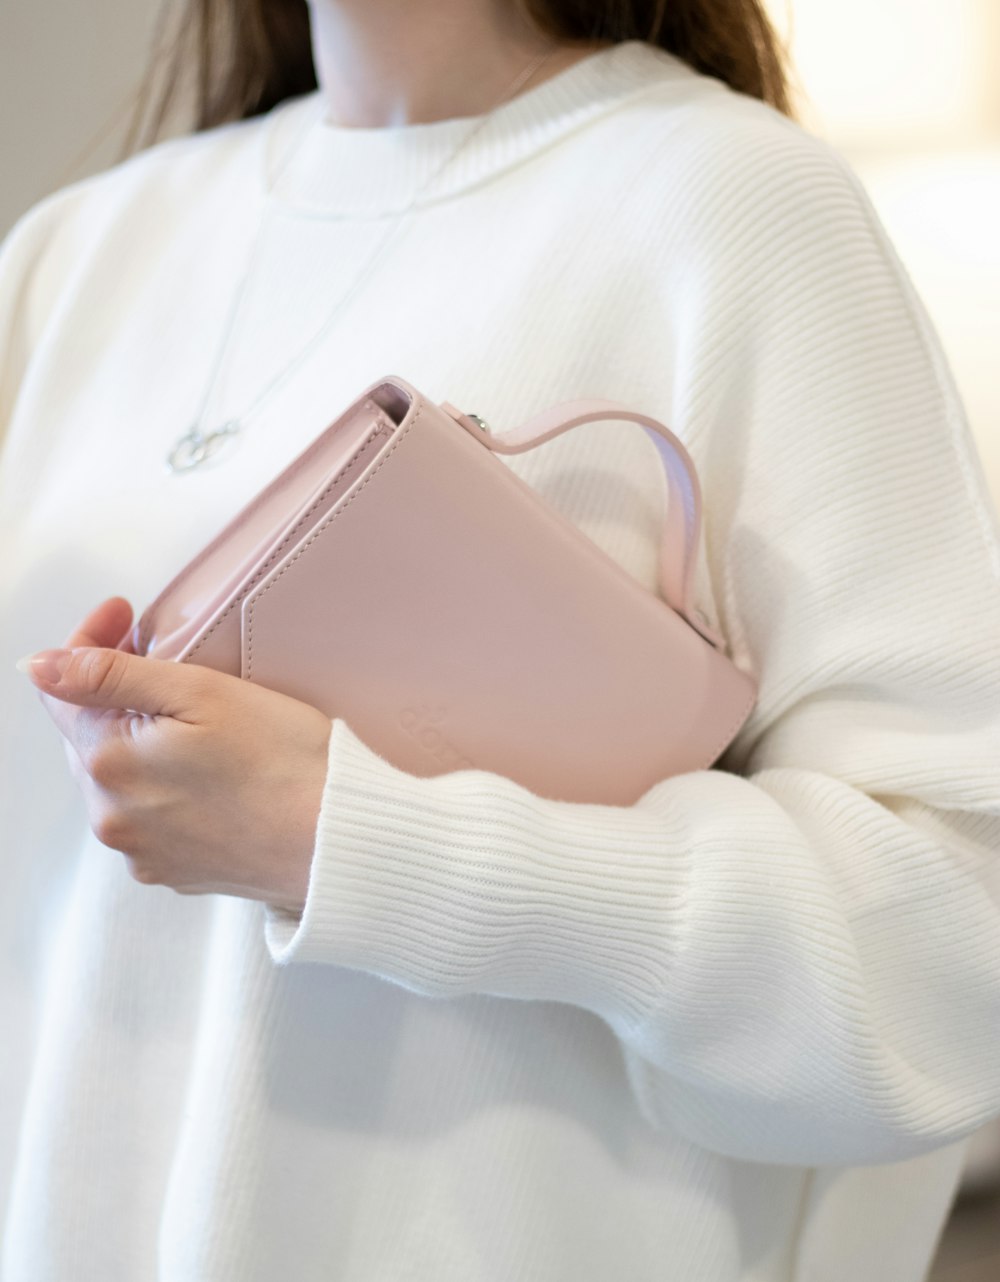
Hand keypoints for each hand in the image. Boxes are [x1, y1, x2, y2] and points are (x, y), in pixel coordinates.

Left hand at [17, 597, 332, 911]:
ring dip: (141, 744)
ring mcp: (142, 851)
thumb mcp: (200, 692)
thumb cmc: (285, 762)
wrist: (338, 838)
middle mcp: (112, 817)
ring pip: (118, 779)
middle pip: (88, 737)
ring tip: (199, 724)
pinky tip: (211, 773)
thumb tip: (41, 667)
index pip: (62, 692)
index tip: (125, 615)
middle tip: (170, 662)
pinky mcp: (174, 871)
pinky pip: (150, 817)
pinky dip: (167, 788)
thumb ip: (111, 676)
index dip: (88, 643)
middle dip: (116, 695)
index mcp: (109, 763)